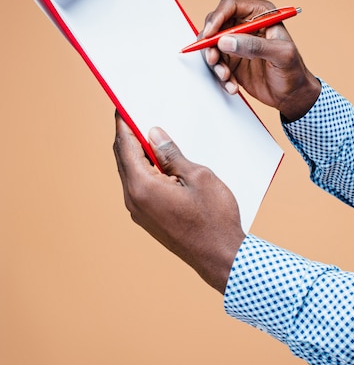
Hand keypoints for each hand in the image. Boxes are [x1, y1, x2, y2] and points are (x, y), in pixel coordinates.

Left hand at [113, 114, 245, 293]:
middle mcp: (133, 201)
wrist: (221, 258)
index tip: (122, 106)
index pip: (125, 146)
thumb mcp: (198, 176)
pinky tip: (160, 164)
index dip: (123, 123)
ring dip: (137, 154)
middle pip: (123, 159)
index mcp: (142, 187)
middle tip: (136, 115)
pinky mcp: (148, 220)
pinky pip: (139, 188)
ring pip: (131, 174)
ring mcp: (139, 213)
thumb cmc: (214, 218)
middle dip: (128, 136)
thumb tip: (153, 135)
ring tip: (152, 136)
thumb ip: (171, 154)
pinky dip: (144, 171)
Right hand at [202, 0, 320, 121]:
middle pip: (215, 24)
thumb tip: (226, 40)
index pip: (230, 6)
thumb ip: (254, 46)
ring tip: (226, 76)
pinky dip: (220, 76)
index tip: (210, 35)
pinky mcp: (231, 61)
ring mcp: (237, 44)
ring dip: (215, 63)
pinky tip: (232, 85)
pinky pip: (216, 65)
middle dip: (210, 43)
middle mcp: (245, 26)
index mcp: (261, 14)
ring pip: (212, 46)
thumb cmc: (293, 72)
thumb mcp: (280, 55)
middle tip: (213, 59)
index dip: (217, 18)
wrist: (292, 96)